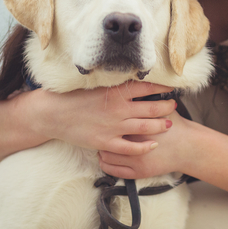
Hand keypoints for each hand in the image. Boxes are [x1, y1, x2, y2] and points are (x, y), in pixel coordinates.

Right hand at [31, 81, 176, 155]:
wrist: (53, 114)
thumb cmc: (74, 97)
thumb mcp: (98, 85)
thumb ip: (117, 85)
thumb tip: (135, 80)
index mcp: (117, 92)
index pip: (148, 86)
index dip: (163, 87)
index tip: (173, 86)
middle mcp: (119, 109)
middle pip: (152, 107)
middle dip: (166, 106)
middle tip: (174, 105)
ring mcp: (113, 127)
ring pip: (146, 127)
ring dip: (160, 125)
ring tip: (169, 123)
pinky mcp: (106, 142)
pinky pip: (130, 148)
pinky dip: (144, 147)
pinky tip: (153, 145)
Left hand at [97, 109, 192, 178]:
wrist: (189, 148)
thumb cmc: (175, 127)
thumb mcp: (161, 110)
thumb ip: (147, 102)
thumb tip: (132, 90)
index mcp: (138, 126)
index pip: (113, 121)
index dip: (105, 117)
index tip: (102, 114)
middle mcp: (134, 144)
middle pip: (106, 138)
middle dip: (101, 134)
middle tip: (98, 128)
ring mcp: (135, 160)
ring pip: (107, 156)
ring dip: (101, 150)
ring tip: (101, 143)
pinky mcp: (138, 172)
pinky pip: (113, 170)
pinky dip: (105, 164)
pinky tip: (104, 158)